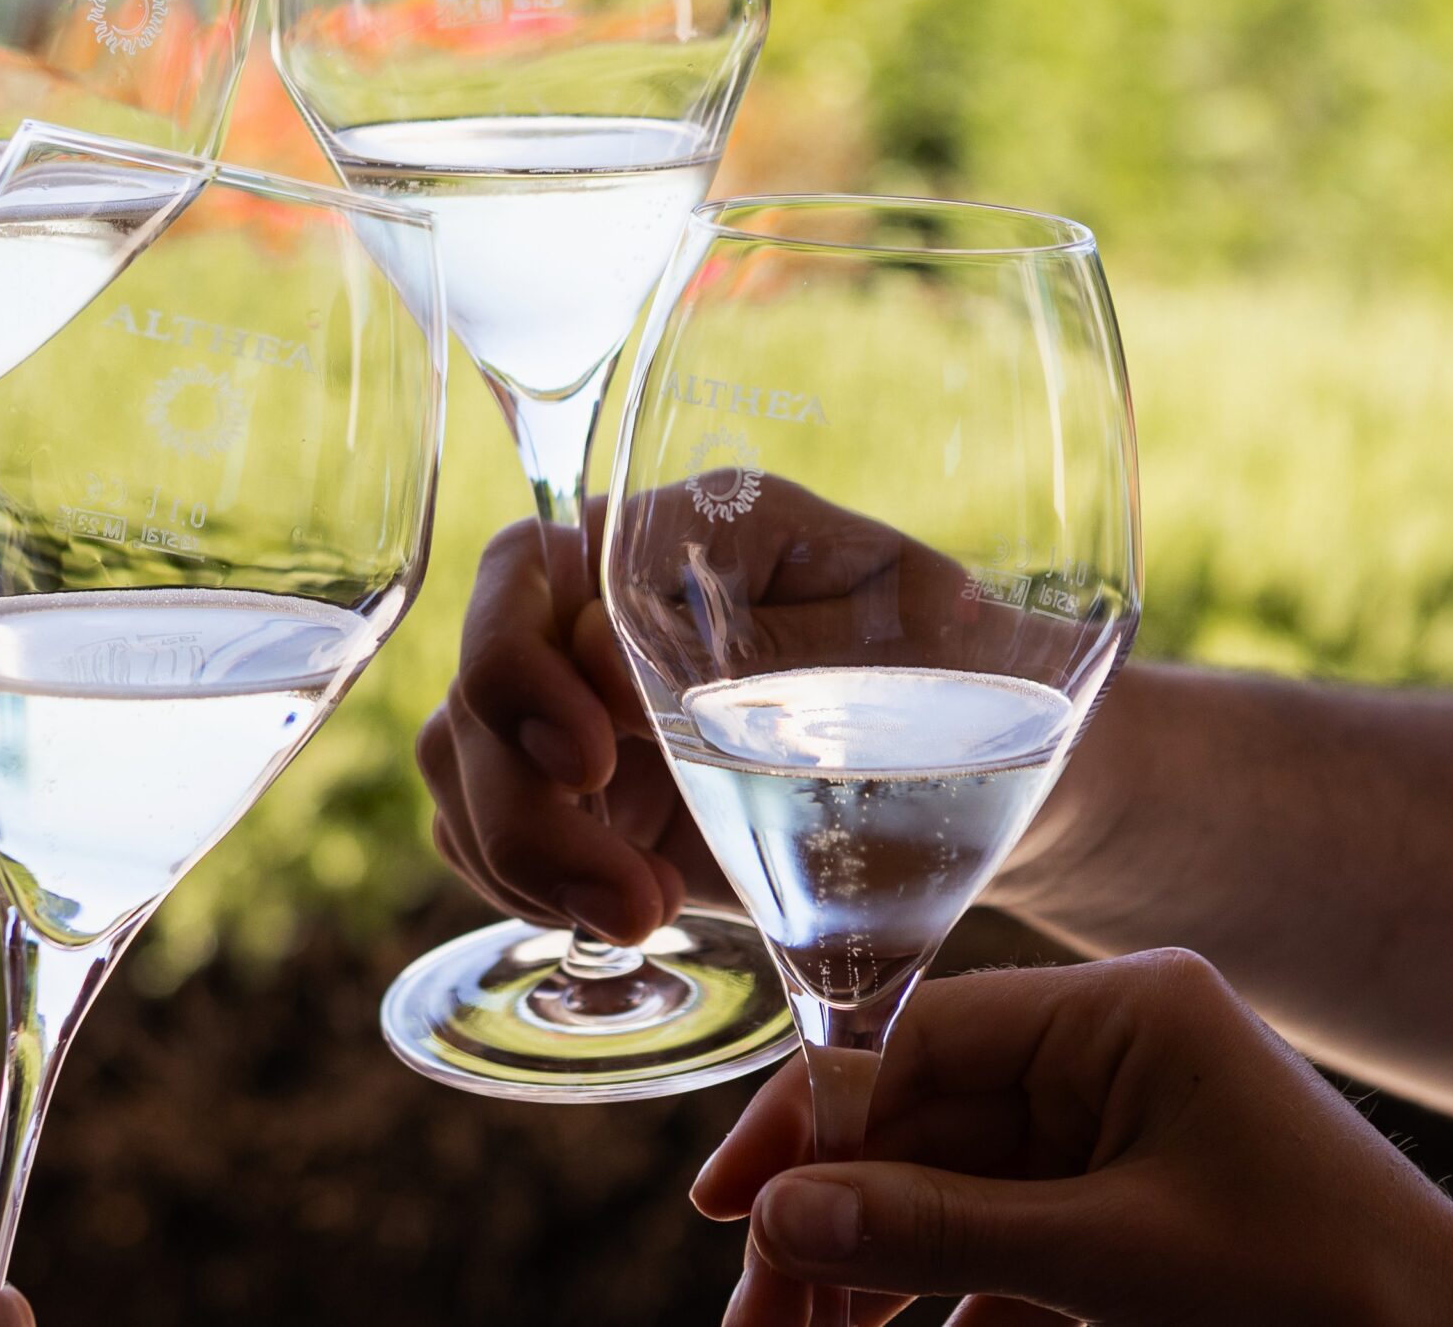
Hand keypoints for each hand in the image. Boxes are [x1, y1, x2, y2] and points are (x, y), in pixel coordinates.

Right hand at [420, 480, 1053, 945]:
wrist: (990, 766)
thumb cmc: (961, 672)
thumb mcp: (901, 640)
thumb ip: (767, 645)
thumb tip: (600, 670)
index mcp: (670, 532)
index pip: (522, 568)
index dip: (522, 666)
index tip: (598, 761)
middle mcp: (597, 607)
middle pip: (476, 690)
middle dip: (528, 810)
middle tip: (631, 903)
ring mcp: (575, 702)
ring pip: (462, 770)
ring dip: (527, 862)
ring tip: (643, 919)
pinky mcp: (577, 794)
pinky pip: (485, 835)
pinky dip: (529, 891)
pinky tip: (620, 920)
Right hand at [693, 949, 1452, 1326]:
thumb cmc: (1329, 1288)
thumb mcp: (1120, 1260)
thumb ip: (943, 1230)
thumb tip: (781, 1211)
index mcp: (1118, 1012)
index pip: (917, 1042)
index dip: (811, 1122)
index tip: (729, 1206)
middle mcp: (1106, 1050)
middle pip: (921, 1127)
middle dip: (832, 1221)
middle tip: (755, 1316)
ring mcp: (1116, 1128)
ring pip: (949, 1192)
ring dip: (872, 1270)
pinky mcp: (1127, 1206)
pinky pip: (1002, 1242)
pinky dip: (942, 1296)